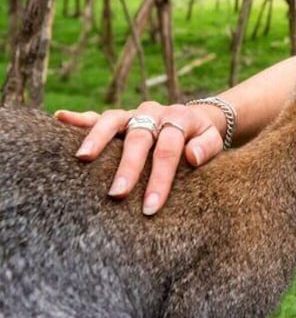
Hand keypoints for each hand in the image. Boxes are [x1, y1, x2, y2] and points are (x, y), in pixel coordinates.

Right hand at [55, 101, 225, 214]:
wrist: (197, 118)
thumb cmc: (202, 137)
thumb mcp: (214, 140)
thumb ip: (206, 147)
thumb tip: (192, 157)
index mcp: (179, 118)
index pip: (168, 149)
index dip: (160, 178)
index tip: (151, 205)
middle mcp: (154, 112)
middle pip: (139, 138)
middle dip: (128, 167)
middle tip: (117, 194)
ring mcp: (134, 113)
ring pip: (113, 121)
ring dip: (97, 138)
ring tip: (83, 158)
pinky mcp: (120, 117)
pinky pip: (97, 116)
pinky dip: (79, 118)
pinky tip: (60, 118)